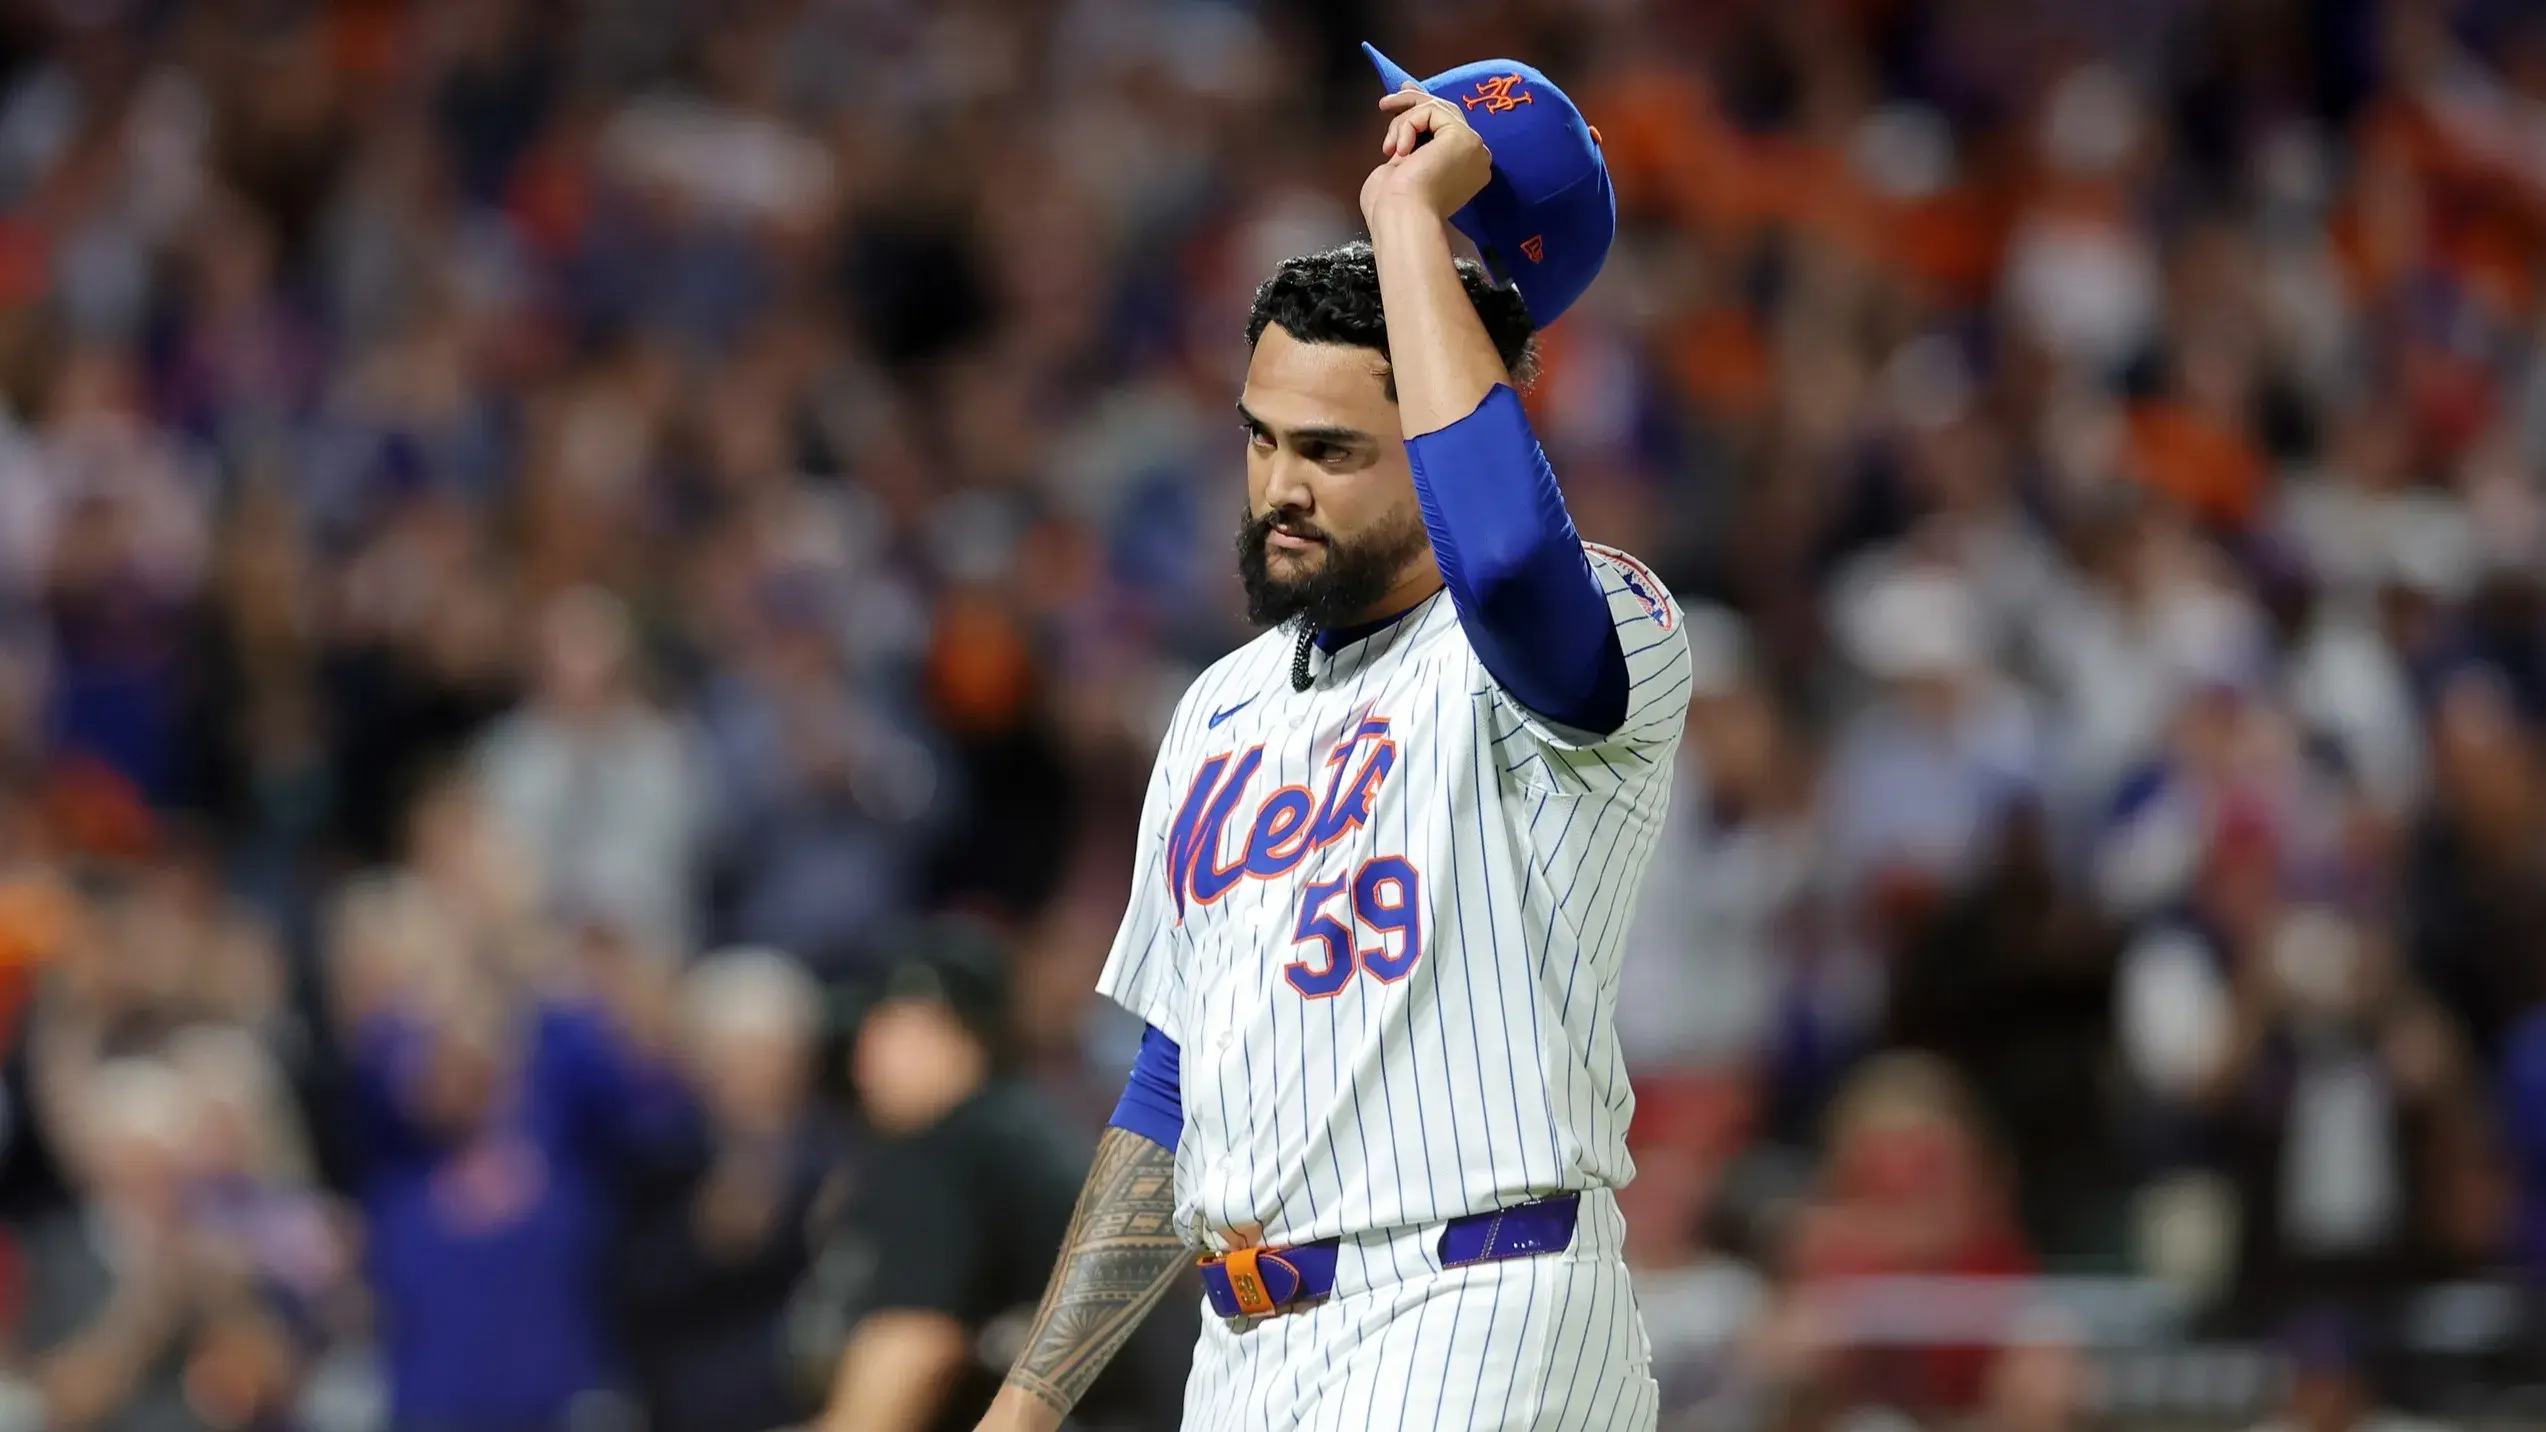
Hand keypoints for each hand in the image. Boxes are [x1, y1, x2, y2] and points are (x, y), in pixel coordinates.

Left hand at [1359, 83, 1492, 225]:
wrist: (1402, 216)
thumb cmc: (1393, 205)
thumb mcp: (1403, 168)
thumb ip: (1412, 146)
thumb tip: (1407, 125)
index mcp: (1465, 170)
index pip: (1447, 127)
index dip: (1425, 110)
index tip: (1404, 94)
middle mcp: (1475, 157)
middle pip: (1444, 113)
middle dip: (1414, 101)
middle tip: (1388, 102)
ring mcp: (1473, 146)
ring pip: (1435, 109)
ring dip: (1403, 123)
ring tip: (1388, 148)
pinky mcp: (1463, 136)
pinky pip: (1430, 111)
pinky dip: (1408, 126)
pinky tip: (1401, 151)